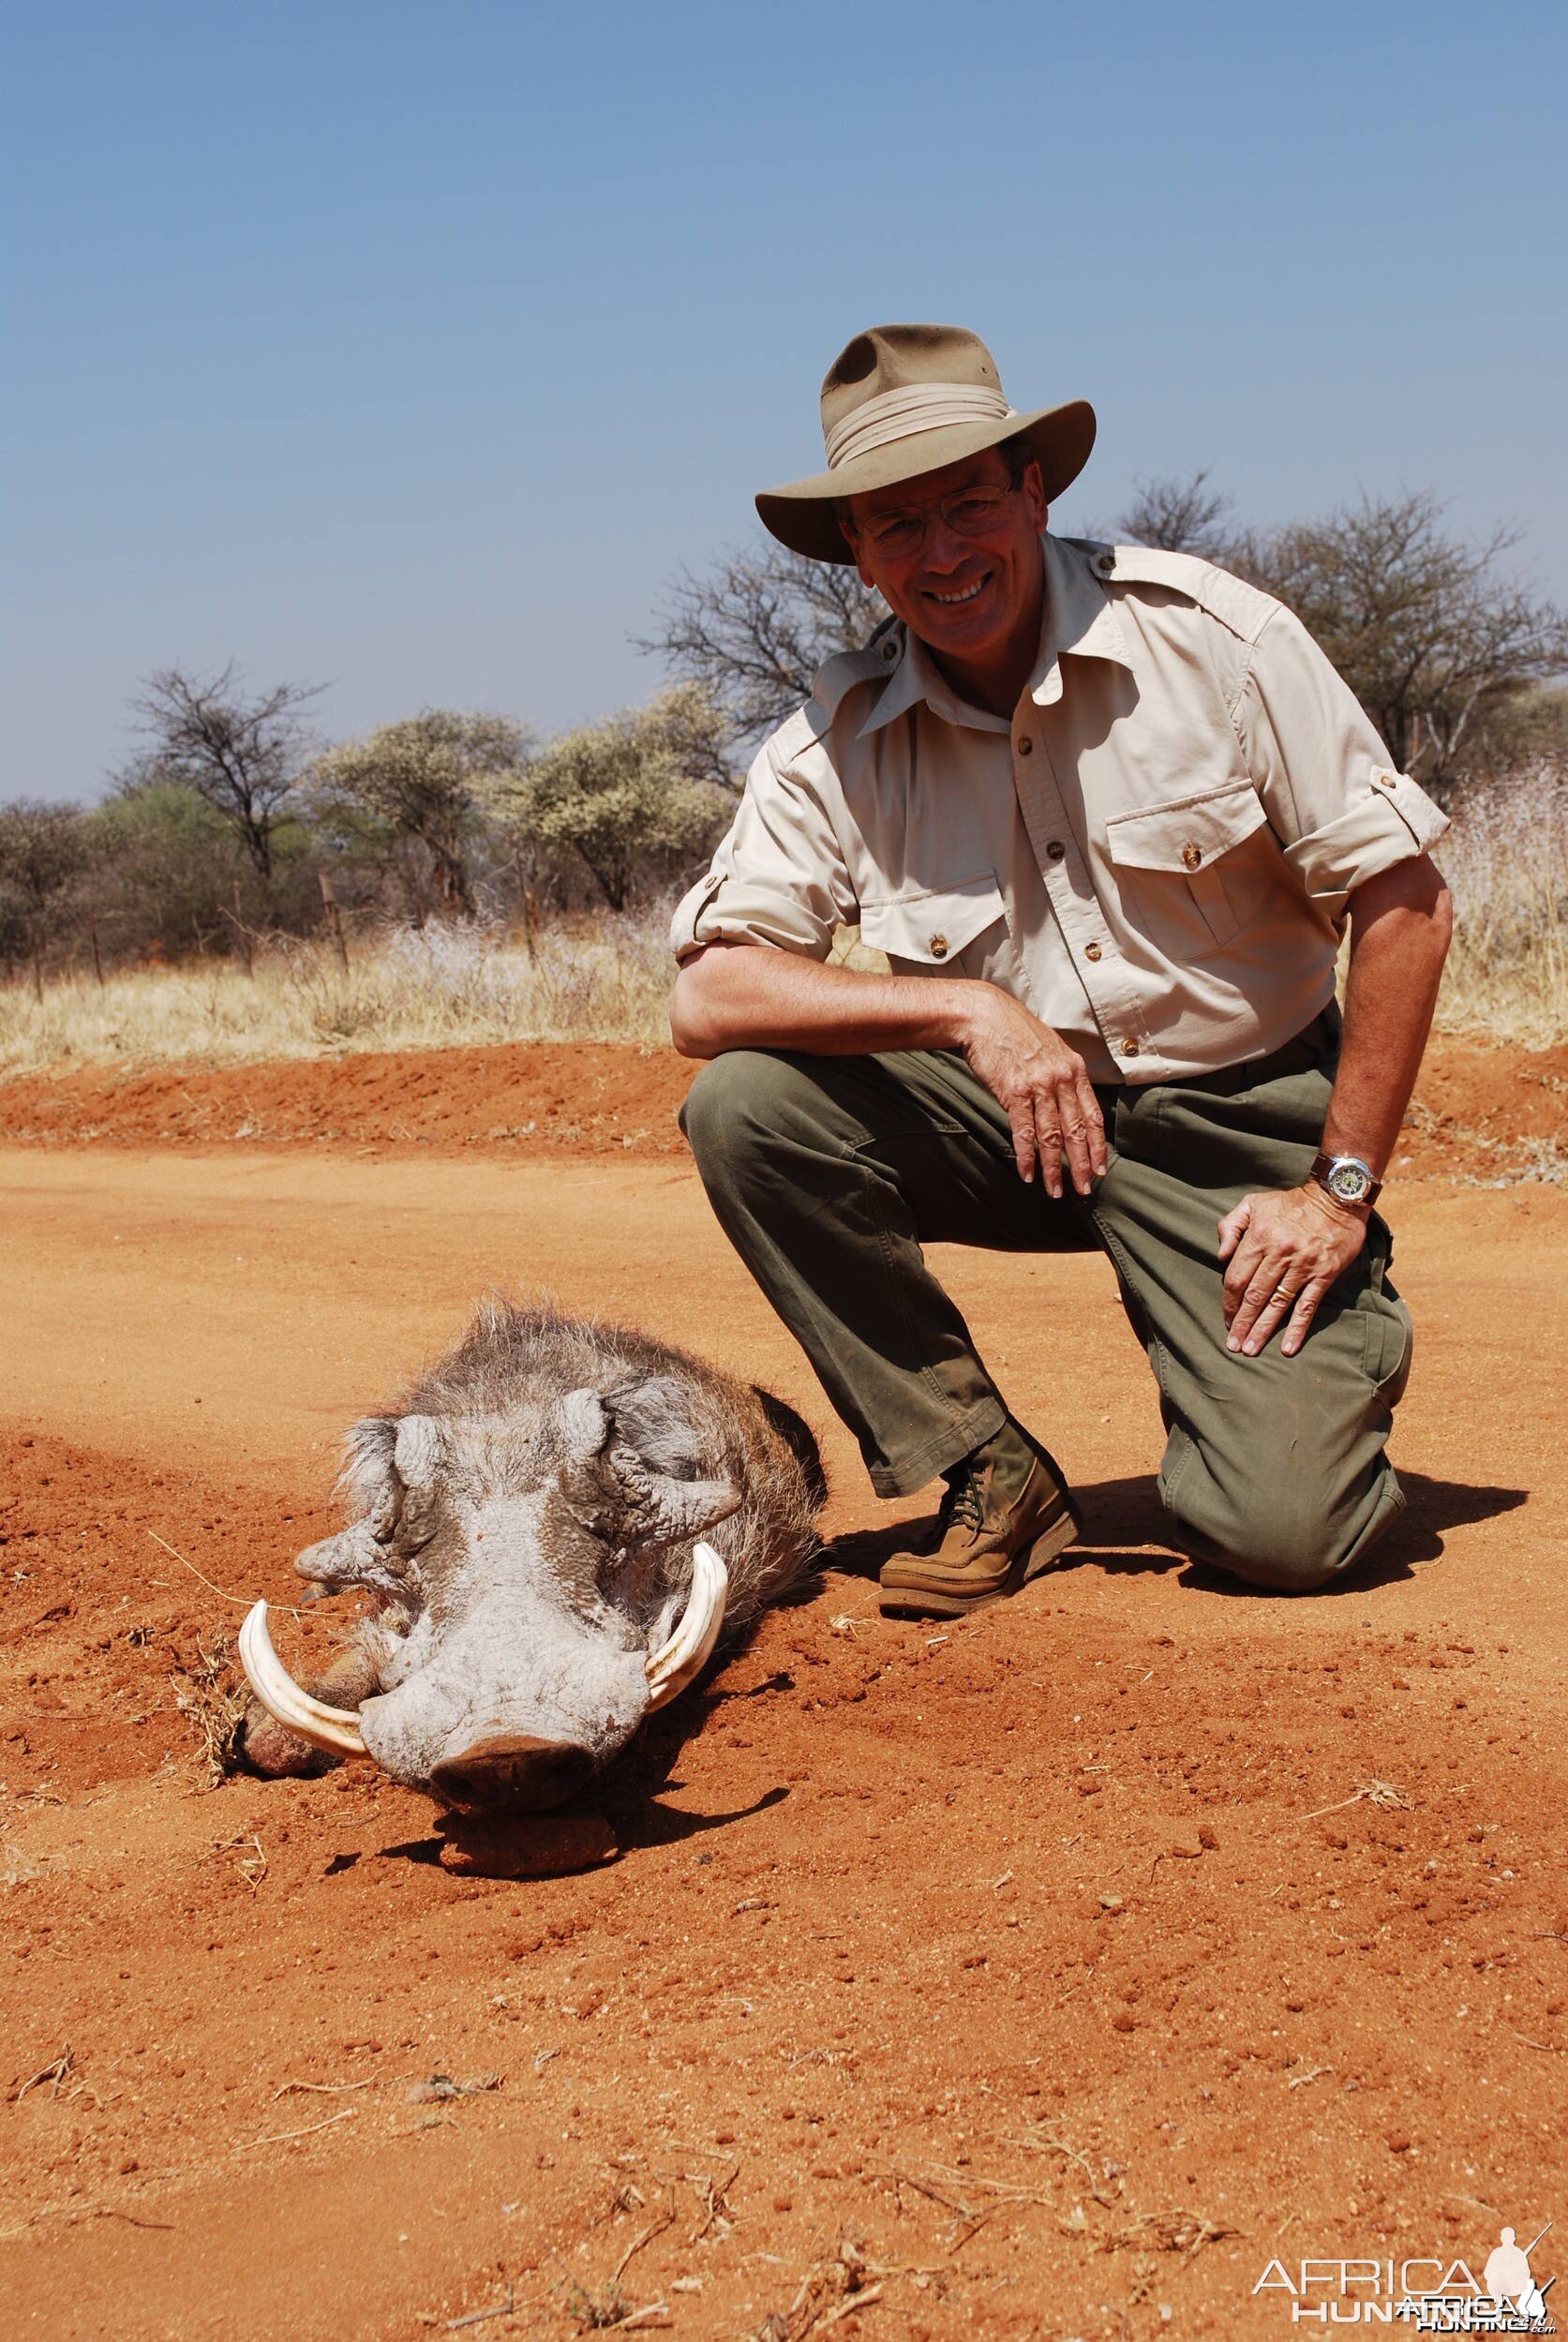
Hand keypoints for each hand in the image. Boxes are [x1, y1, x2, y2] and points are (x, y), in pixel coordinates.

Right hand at [956, 985, 1107, 1197]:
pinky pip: (1024, 1132)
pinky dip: (1027, 1156)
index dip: (1098, 1146)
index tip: (1101, 1168)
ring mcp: (1039, 1086)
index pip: (1094, 1116)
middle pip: (1077, 1131)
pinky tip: (1028, 1174)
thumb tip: (1065, 1107)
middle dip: (1082, 1165)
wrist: (984, 1016)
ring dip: (1054, 1168)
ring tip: (1054, 1190)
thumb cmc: (1014, 1033)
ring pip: (1052, 1136)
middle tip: (1084, 1189)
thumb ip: (1060, 1077)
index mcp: (1074, 1070)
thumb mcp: (1050, 1050)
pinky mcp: (1014, 1092)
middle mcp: (1062, 1079)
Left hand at [1217, 1182, 1368, 1357]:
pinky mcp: (1324, 1274)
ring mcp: (1303, 1266)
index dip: (1229, 1302)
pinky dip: (1297, 1328)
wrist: (1336, 1198)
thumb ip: (1231, 1226)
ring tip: (1251, 1350)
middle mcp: (1279, 1254)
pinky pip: (1307, 1306)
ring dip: (1262, 1329)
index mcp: (1259, 1237)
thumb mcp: (1253, 1203)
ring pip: (1277, 1304)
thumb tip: (1220, 1256)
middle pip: (1254, 1295)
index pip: (1237, 1277)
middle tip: (1233, 1345)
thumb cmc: (1291, 1203)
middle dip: (1241, 1322)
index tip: (1225, 1319)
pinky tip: (1287, 1348)